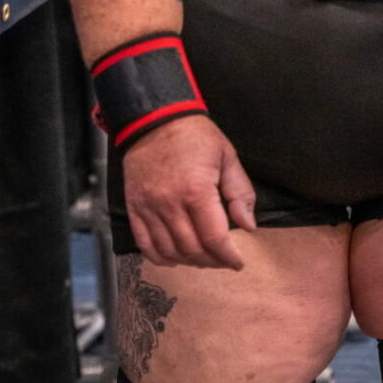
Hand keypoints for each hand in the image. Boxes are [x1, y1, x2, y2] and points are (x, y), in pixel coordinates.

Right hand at [122, 114, 256, 269]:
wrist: (154, 119)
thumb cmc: (195, 136)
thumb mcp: (227, 157)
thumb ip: (240, 193)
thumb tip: (248, 227)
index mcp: (197, 191)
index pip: (214, 239)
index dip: (228, 257)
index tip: (238, 263)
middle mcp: (170, 205)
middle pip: (192, 250)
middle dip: (212, 261)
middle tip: (223, 260)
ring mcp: (149, 208)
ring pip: (169, 251)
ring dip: (189, 261)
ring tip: (203, 258)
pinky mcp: (134, 208)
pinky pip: (145, 244)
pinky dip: (161, 257)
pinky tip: (175, 257)